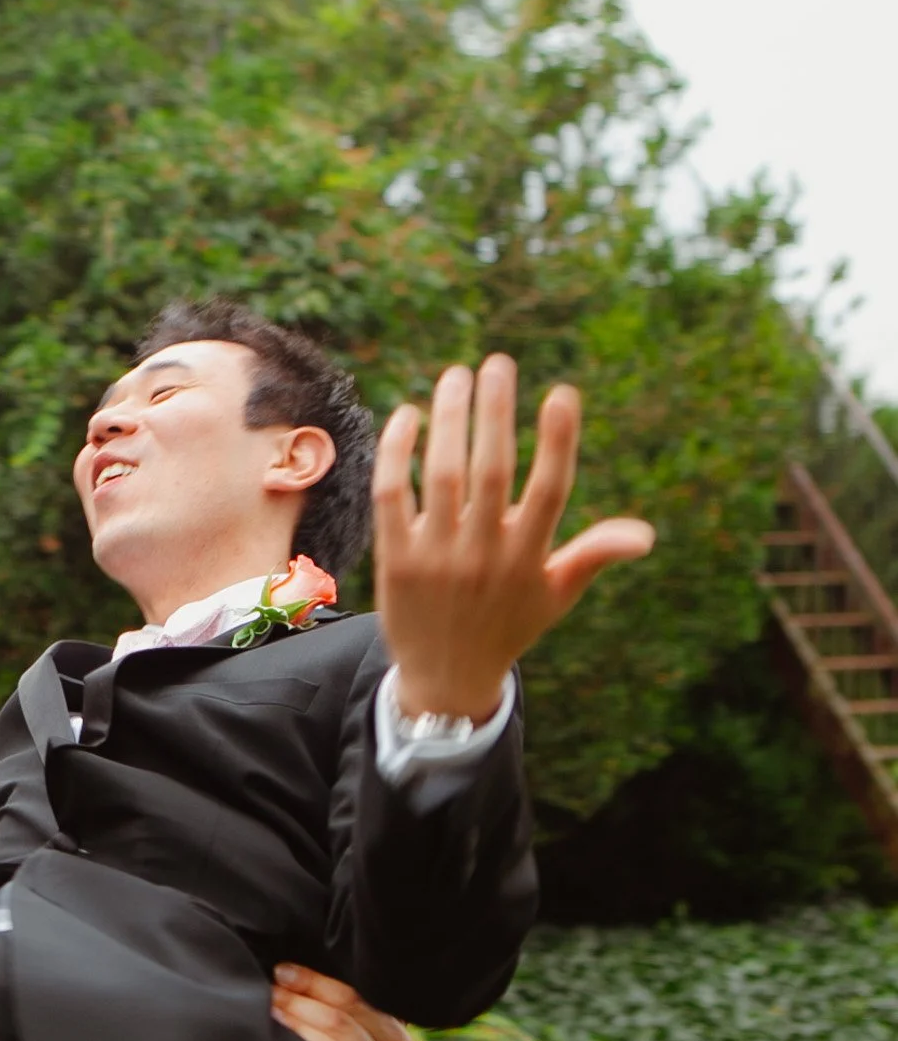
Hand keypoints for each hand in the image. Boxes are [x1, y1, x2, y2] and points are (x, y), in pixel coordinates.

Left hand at [271, 963, 411, 1040]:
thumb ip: (346, 1017)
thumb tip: (292, 975)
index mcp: (394, 1038)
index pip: (352, 998)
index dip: (312, 981)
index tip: (281, 972)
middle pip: (338, 1021)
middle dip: (295, 1003)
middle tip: (265, 994)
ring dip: (294, 1030)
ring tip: (266, 1019)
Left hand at [375, 354, 654, 721]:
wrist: (444, 677)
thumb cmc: (507, 626)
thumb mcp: (556, 595)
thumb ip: (593, 556)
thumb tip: (646, 535)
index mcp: (530, 559)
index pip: (550, 491)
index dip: (559, 441)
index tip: (562, 393)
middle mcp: (484, 554)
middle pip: (492, 470)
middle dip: (495, 412)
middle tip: (497, 363)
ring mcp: (436, 555)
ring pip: (442, 474)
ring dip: (448, 419)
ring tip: (455, 376)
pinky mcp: (395, 558)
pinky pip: (394, 494)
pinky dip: (398, 453)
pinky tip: (407, 415)